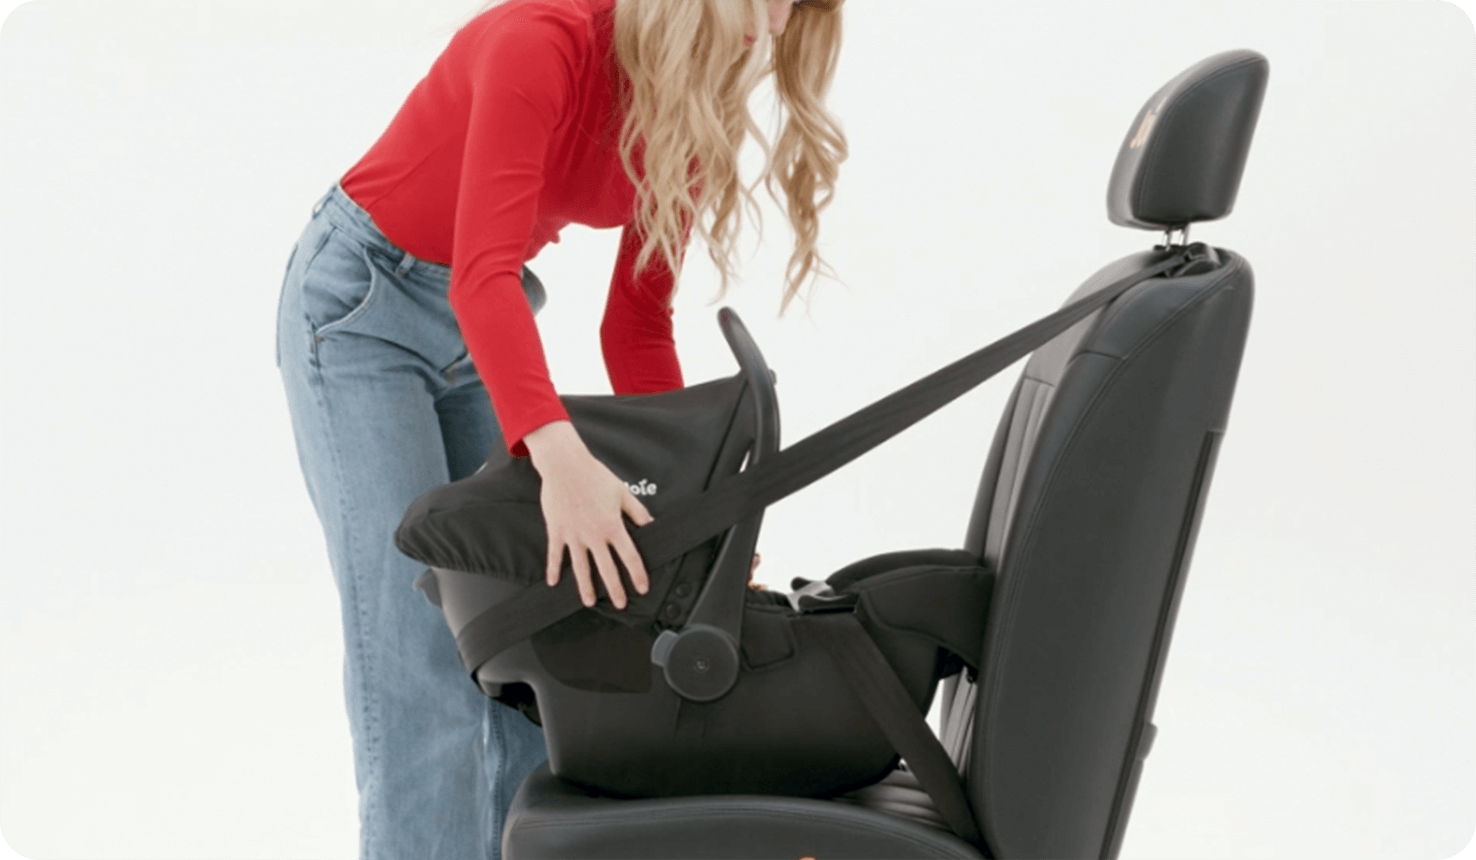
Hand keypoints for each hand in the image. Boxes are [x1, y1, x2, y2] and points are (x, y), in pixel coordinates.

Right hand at [524, 421, 652, 608]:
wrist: (565, 465)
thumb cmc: (594, 476)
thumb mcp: (622, 492)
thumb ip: (636, 511)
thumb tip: (651, 523)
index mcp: (612, 525)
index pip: (629, 556)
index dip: (637, 574)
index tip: (642, 588)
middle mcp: (594, 534)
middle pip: (607, 568)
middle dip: (615, 589)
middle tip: (620, 604)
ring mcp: (574, 535)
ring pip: (581, 567)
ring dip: (586, 587)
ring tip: (590, 602)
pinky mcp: (557, 531)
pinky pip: (555, 555)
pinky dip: (553, 569)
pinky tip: (553, 583)